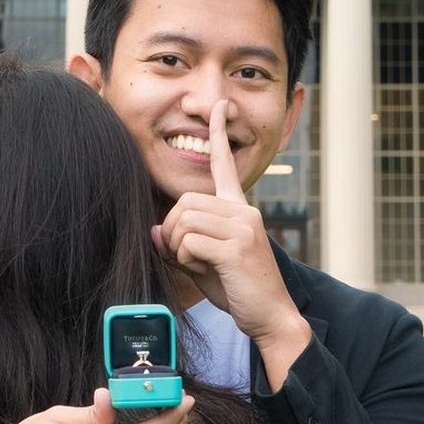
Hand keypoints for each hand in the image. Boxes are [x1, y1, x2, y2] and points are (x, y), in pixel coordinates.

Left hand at [154, 100, 311, 381]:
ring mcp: (243, 226)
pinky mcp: (237, 245)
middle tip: (186, 256)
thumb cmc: (238, 290)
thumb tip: (153, 230)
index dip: (219, 134)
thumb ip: (181, 243)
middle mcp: (243, 211)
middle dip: (172, 232)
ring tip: (201, 265)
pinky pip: (189, 241)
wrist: (270, 317)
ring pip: (183, 221)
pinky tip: (208, 270)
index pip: (226, 165)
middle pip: (184, 203)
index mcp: (239, 210)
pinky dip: (187, 259)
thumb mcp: (204, 262)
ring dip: (179, 248)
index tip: (220, 106)